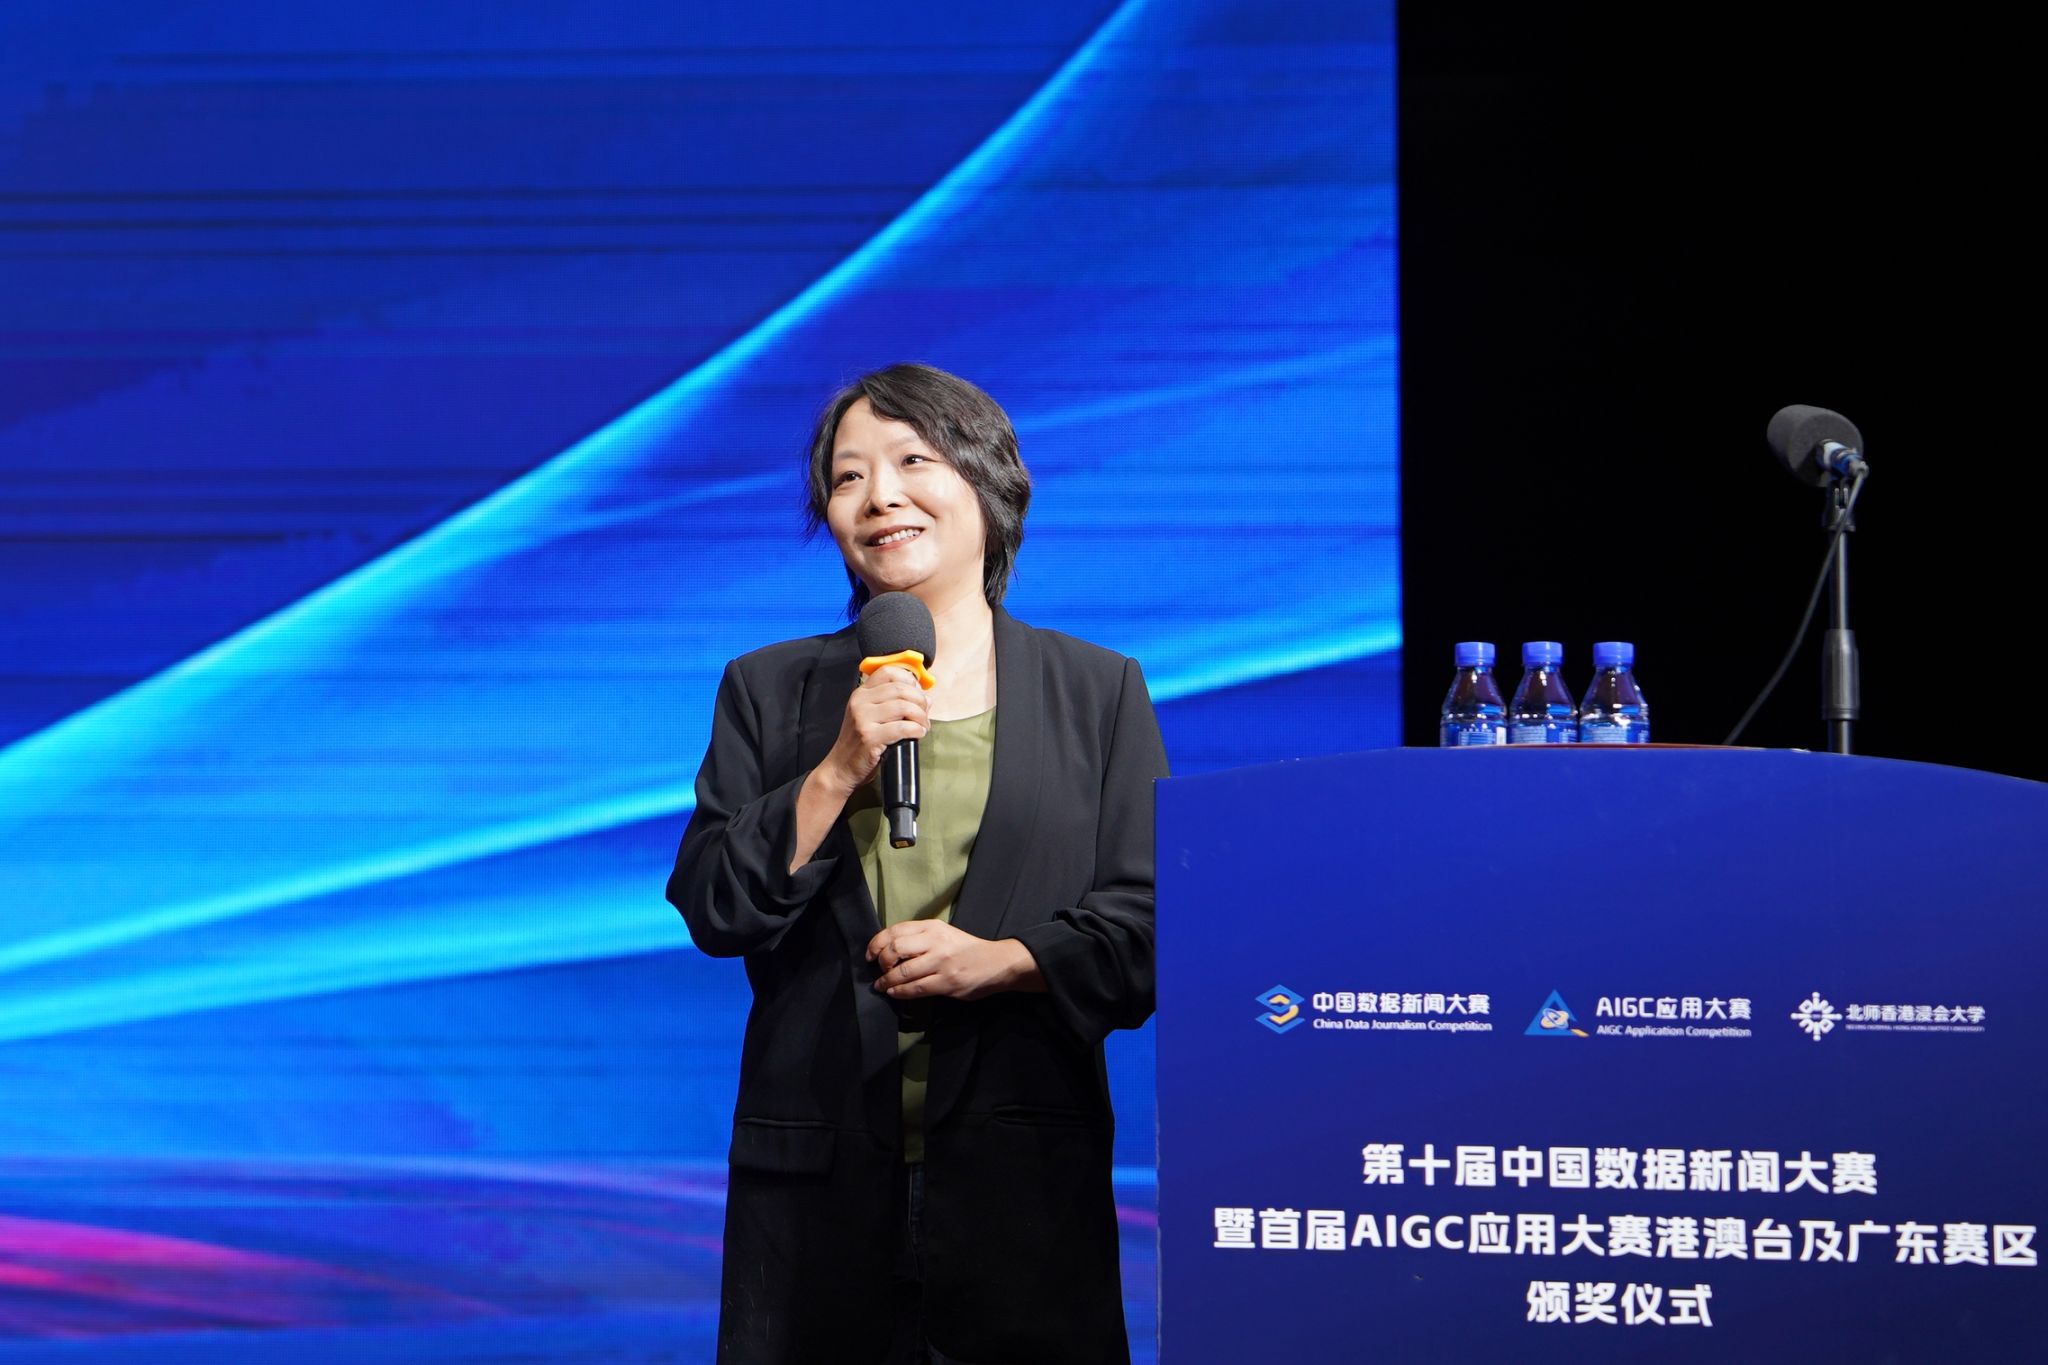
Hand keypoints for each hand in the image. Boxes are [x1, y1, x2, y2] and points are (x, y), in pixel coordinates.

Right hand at [817, 665, 929, 796]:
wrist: (840, 767)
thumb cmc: (859, 743)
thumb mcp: (871, 717)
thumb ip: (894, 704)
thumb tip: (926, 698)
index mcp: (861, 694)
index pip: (888, 672)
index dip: (909, 679)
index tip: (918, 691)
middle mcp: (860, 702)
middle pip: (900, 689)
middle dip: (920, 700)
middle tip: (925, 714)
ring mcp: (862, 719)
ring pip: (903, 707)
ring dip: (920, 716)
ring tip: (923, 726)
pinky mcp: (869, 737)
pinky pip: (902, 728)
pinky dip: (916, 730)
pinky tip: (918, 734)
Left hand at [867, 921, 1040, 1001]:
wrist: (997, 963)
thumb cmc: (966, 949)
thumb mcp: (943, 934)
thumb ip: (919, 938)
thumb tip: (888, 950)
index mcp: (932, 927)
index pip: (895, 930)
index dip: (876, 944)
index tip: (869, 955)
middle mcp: (936, 942)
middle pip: (895, 950)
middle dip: (881, 963)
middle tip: (879, 971)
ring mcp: (941, 963)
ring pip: (902, 972)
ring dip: (887, 981)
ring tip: (882, 985)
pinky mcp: (947, 982)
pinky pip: (915, 988)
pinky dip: (900, 992)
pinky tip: (894, 992)